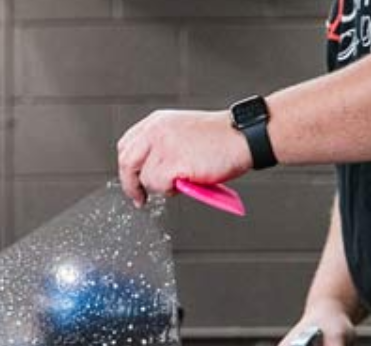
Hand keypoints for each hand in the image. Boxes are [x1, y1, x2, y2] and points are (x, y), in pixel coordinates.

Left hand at [116, 109, 252, 206]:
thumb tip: (150, 171)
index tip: (133, 182)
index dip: (128, 168)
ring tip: (183, 180)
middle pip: (127, 163)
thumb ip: (163, 147)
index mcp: (156, 122)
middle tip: (140, 198)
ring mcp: (162, 146)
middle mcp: (155, 131)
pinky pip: (159, 186)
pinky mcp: (171, 162)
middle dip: (132, 185)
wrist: (244, 136)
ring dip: (161, 187)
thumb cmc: (222, 138)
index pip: (126, 146)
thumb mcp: (183, 133)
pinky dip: (172, 190)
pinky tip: (188, 180)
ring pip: (145, 179)